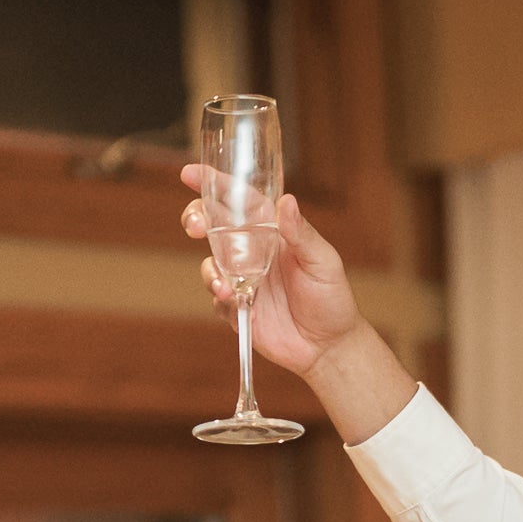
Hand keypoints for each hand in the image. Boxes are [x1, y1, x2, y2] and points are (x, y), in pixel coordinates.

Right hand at [178, 177, 369, 378]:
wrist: (328, 347)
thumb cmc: (332, 298)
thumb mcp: (323, 262)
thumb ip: (302, 234)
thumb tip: (287, 201)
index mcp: (272, 231)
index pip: (239, 200)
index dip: (214, 185)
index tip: (190, 175)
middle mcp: (252, 251)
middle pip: (213, 226)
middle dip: (196, 219)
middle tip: (196, 226)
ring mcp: (242, 279)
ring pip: (210, 263)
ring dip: (210, 270)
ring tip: (225, 285)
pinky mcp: (237, 307)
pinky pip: (217, 298)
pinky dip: (220, 298)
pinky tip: (235, 302)